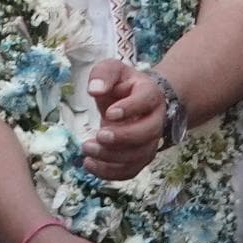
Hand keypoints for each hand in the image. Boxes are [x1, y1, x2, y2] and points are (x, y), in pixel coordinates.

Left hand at [73, 59, 171, 183]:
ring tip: (87, 149)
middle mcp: (155, 120)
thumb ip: (103, 74)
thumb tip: (94, 89)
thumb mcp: (112, 70)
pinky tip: (89, 164)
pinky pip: (130, 171)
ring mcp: (150, 141)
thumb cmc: (122, 85)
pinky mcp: (140, 157)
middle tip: (99, 135)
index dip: (130, 108)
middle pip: (148, 133)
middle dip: (123, 137)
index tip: (109, 112)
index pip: (146, 101)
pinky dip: (110, 172)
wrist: (135, 100)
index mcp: (150, 95)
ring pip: (139, 156)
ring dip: (112, 157)